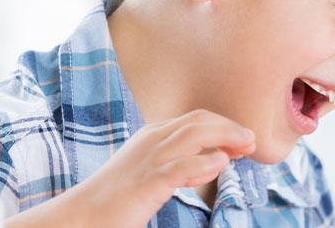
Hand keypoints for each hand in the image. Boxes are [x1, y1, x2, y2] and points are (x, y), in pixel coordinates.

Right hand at [5, 109, 255, 227]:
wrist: (81, 215)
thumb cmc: (118, 196)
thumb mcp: (152, 170)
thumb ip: (182, 161)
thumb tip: (214, 159)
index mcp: (153, 135)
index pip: (197, 119)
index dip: (225, 125)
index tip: (245, 140)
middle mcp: (152, 140)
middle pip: (199, 121)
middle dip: (230, 127)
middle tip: (252, 142)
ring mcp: (148, 159)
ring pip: (192, 135)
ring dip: (226, 137)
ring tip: (246, 148)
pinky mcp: (146, 183)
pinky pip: (178, 167)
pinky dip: (202, 162)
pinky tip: (221, 163)